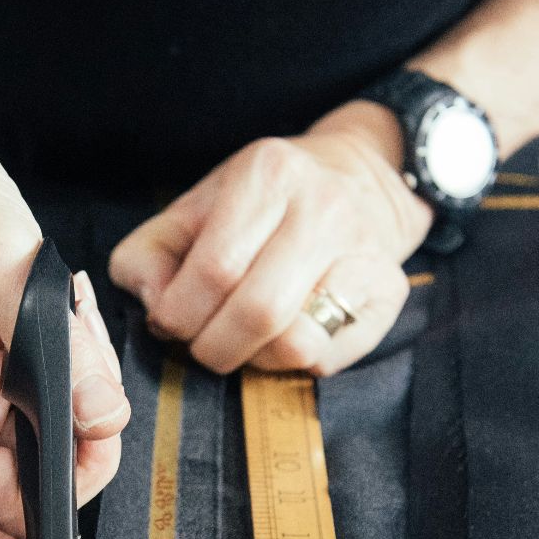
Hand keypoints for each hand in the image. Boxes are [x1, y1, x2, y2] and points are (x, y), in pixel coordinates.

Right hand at [0, 105, 128, 538]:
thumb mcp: (4, 256)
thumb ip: (61, 348)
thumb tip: (101, 419)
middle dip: (64, 481)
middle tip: (101, 419)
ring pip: (15, 466)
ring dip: (64, 434)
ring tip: (77, 356)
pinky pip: (17, 423)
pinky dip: (55, 402)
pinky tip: (62, 346)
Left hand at [109, 101, 434, 376]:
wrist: (361, 177)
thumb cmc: (265, 202)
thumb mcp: (197, 207)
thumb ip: (149, 252)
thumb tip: (152, 306)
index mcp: (269, 176)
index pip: (213, 270)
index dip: (179, 314)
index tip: (170, 320)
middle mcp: (323, 209)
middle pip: (256, 312)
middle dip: (212, 346)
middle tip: (202, 342)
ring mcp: (363, 253)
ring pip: (295, 343)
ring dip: (252, 359)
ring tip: (241, 341)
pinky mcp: (389, 292)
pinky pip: (328, 357)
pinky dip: (291, 363)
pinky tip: (280, 337)